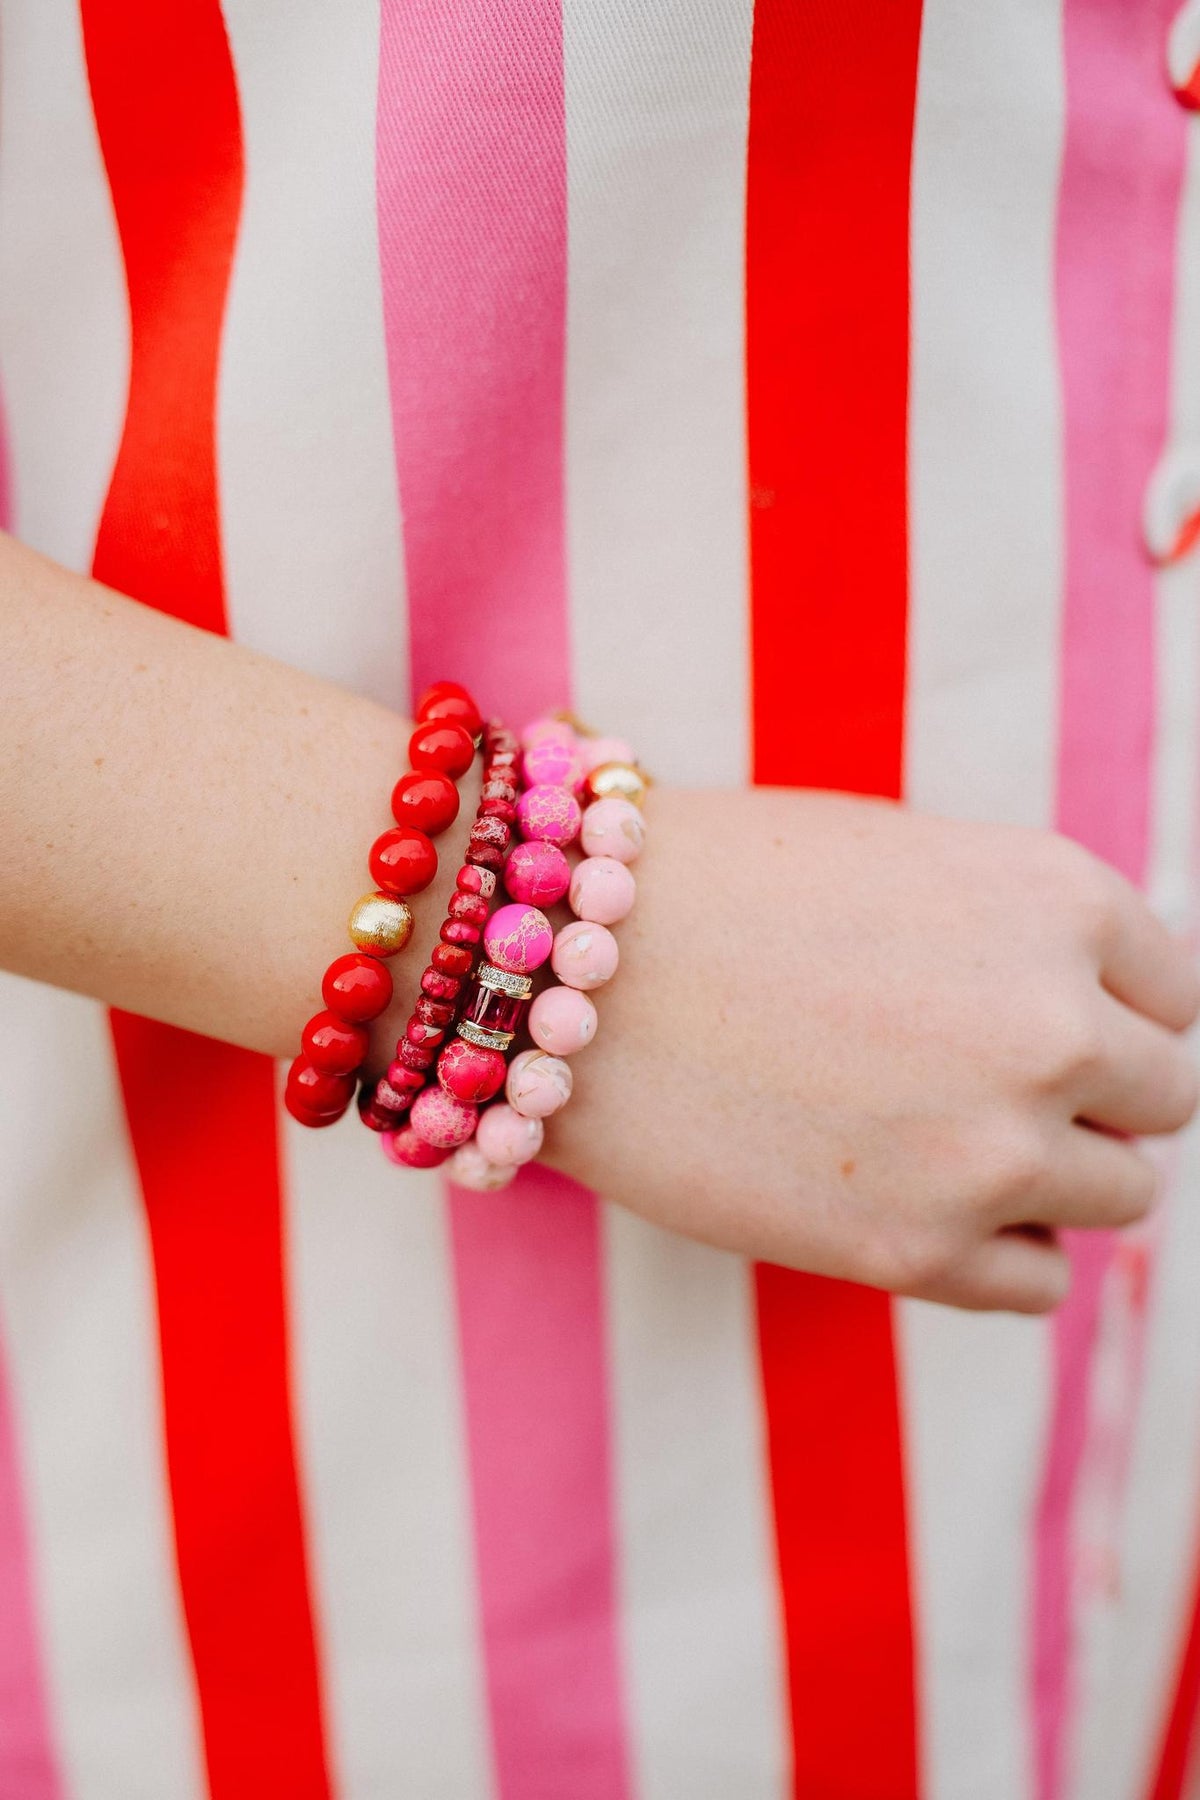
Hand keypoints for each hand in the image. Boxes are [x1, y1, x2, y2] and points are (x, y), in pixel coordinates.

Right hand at [543, 789, 1199, 1313]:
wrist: (559, 968)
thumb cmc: (713, 887)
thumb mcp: (904, 861)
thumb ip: (1020, 931)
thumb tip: (1092, 1013)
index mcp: (1061, 898)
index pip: (1175, 991)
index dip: (1112, 1010)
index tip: (1052, 1022)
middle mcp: (1057, 1023)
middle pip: (1161, 1098)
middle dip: (1094, 1095)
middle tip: (994, 1087)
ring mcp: (994, 1148)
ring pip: (1122, 1194)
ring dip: (1056, 1174)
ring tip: (950, 1145)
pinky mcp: (916, 1251)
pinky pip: (1040, 1281)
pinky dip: (1003, 1251)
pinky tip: (922, 1204)